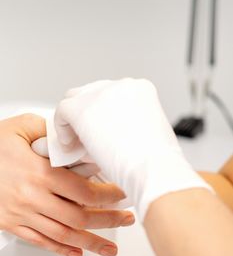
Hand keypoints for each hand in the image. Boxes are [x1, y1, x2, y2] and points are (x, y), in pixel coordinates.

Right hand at [0, 113, 134, 255]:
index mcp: (38, 172)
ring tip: (109, 248)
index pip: (84, 189)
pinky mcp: (12, 223)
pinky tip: (76, 252)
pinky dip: (61, 249)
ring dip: (90, 243)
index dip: (108, 195)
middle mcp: (32, 197)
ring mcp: (22, 213)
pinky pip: (40, 241)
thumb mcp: (20, 127)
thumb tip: (73, 141)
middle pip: (79, 216)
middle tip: (125, 220)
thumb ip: (50, 133)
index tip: (122, 194)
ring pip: (63, 235)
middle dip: (108, 220)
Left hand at [54, 79, 208, 220]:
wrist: (153, 169)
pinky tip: (70, 147)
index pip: (111, 95)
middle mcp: (121, 85)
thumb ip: (128, 125)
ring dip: (73, 121)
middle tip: (85, 138)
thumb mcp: (148, 134)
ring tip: (76, 144)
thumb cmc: (156, 162)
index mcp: (140, 90)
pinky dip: (63, 129)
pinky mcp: (82, 108)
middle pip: (92, 93)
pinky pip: (62, 112)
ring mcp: (100, 94)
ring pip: (75, 100)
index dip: (101, 114)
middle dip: (86, 115)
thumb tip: (110, 133)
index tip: (98, 131)